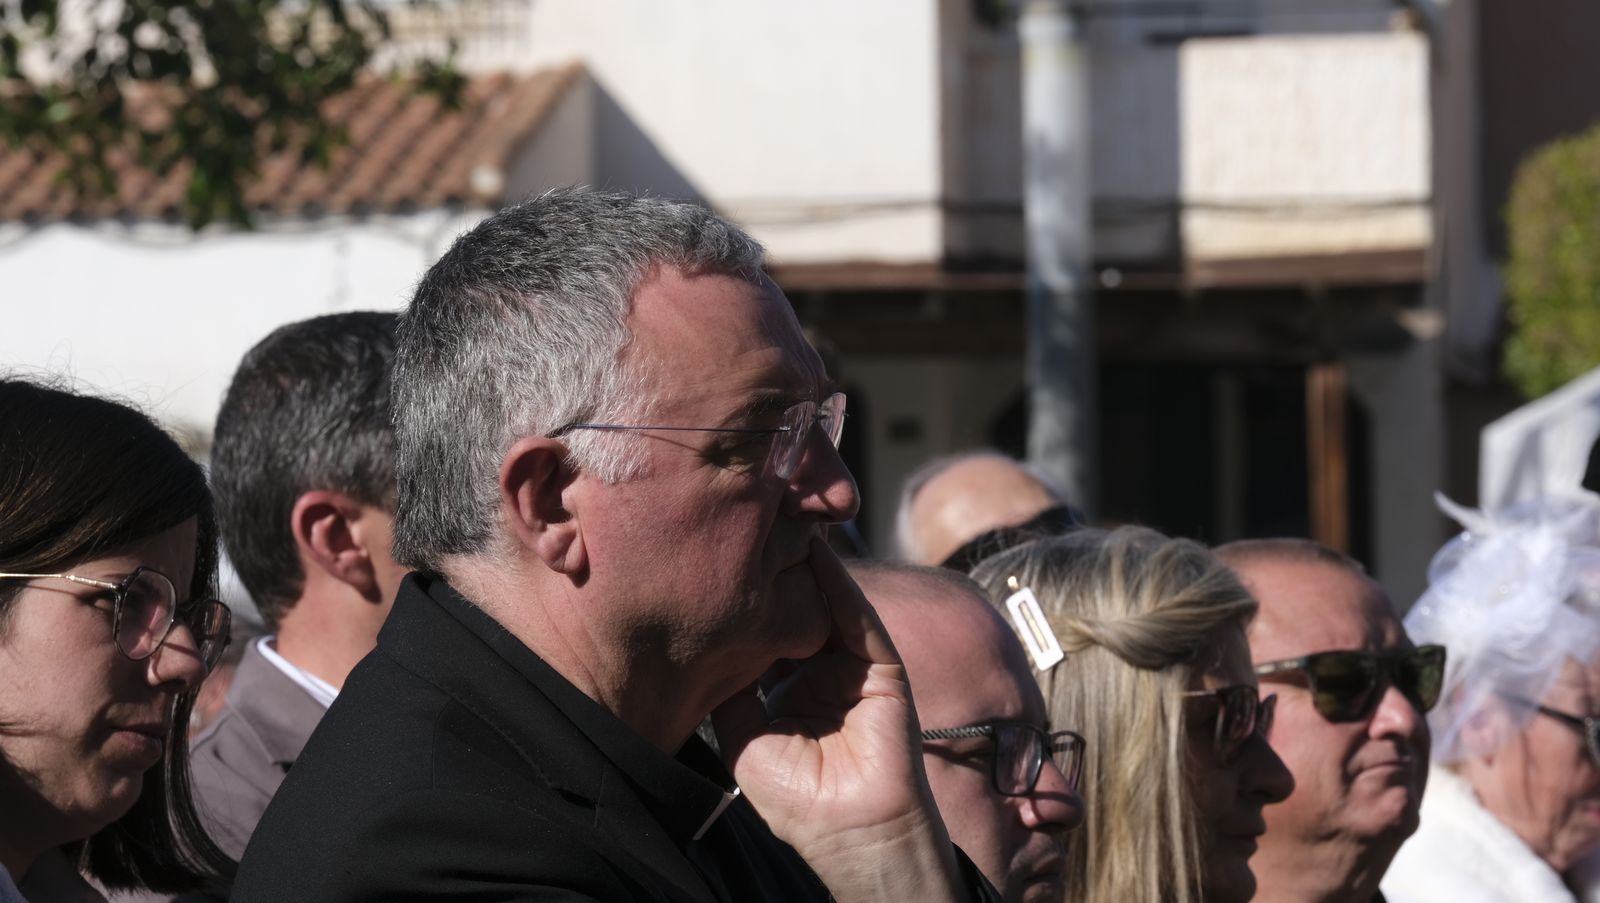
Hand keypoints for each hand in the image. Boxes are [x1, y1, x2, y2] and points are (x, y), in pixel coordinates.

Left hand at [711, 537, 966, 902]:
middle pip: (799, 610)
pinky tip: (818, 554)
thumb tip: (705, 643)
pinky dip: (840, 586)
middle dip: (776, 574)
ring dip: (807, 568)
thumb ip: (731, 688)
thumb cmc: (797, 800)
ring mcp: (855, 669)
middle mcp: (823, 673)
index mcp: (790, 691)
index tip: (714, 565)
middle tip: (747, 529)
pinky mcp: (884, 669)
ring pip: (829, 606)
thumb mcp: (744, 738)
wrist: (851, 831)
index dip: (746, 603)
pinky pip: (859, 619)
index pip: (769, 633)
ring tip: (781, 523)